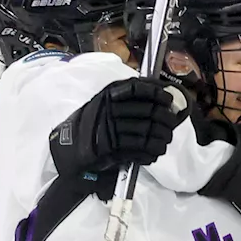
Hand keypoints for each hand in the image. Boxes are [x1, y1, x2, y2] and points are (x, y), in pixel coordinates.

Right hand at [49, 78, 187, 176]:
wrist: (70, 146)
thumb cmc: (94, 123)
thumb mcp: (107, 103)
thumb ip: (131, 99)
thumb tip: (164, 98)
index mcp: (110, 94)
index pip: (138, 88)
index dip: (158, 94)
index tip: (168, 100)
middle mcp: (110, 109)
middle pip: (150, 111)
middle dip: (167, 119)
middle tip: (170, 125)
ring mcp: (111, 128)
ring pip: (149, 131)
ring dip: (163, 138)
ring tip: (164, 140)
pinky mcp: (112, 147)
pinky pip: (141, 148)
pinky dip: (152, 151)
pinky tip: (154, 152)